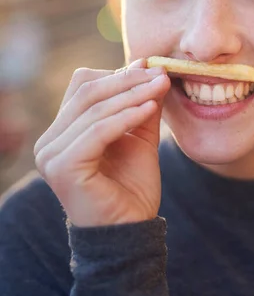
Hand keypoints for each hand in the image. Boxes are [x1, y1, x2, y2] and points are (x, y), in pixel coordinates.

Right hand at [34, 59, 170, 226]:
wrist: (132, 231)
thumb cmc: (133, 186)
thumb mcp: (139, 135)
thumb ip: (139, 103)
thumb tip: (145, 65)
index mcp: (62, 131)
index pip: (84, 86)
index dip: (117, 73)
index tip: (152, 67)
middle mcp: (49, 141)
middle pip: (88, 92)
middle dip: (128, 79)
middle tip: (160, 72)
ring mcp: (51, 154)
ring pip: (94, 108)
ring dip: (132, 94)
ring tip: (161, 86)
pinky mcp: (62, 167)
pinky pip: (99, 130)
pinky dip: (127, 116)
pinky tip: (150, 108)